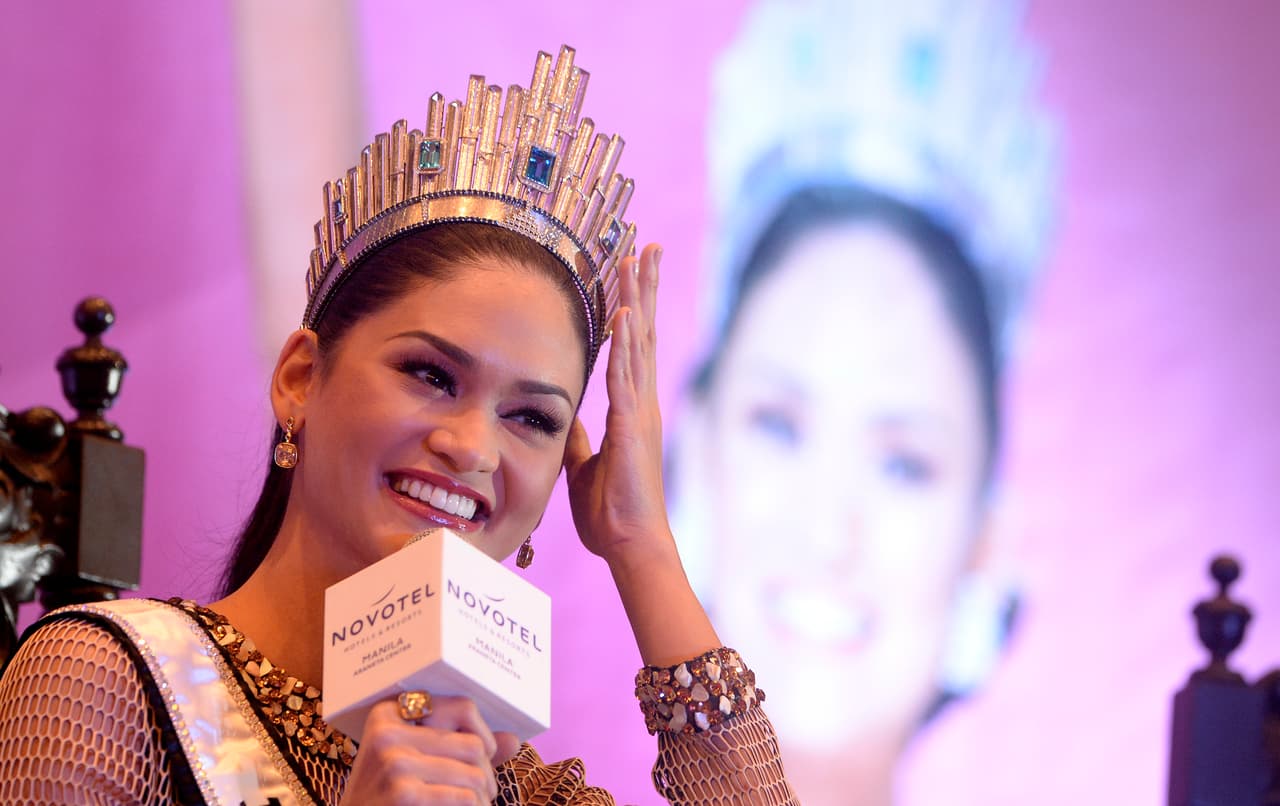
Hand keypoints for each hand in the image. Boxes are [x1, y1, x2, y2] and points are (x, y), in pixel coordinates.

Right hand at [339, 695, 519, 804]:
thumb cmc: (387, 796)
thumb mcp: (410, 764)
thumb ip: (458, 749)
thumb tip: (514, 739)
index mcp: (388, 713)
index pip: (463, 706)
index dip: (484, 733)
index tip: (485, 754)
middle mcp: (388, 732)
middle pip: (473, 745)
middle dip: (486, 775)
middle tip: (483, 793)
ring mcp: (394, 763)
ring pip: (474, 774)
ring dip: (483, 798)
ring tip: (477, 804)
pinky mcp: (403, 792)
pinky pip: (466, 797)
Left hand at [564, 244, 674, 563]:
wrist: (630, 543)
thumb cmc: (611, 512)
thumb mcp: (584, 465)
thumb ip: (579, 437)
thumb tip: (567, 418)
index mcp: (631, 408)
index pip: (633, 345)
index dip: (634, 306)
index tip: (634, 271)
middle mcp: (641, 401)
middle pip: (644, 331)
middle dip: (645, 286)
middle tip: (649, 246)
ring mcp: (640, 411)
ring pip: (640, 343)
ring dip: (638, 299)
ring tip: (639, 260)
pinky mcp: (632, 427)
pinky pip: (626, 377)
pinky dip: (626, 344)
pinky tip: (625, 314)